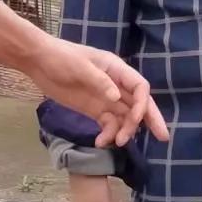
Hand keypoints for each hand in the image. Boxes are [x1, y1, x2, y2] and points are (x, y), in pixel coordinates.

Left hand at [29, 36, 170, 148]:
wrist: (39, 61)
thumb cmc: (60, 57)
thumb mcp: (79, 67)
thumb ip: (99, 81)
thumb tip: (116, 97)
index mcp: (116, 69)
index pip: (140, 87)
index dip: (143, 103)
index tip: (136, 119)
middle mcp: (116, 84)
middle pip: (138, 103)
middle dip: (150, 119)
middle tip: (163, 137)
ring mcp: (105, 98)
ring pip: (124, 117)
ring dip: (124, 130)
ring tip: (116, 143)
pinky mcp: (94, 109)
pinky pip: (108, 124)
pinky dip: (108, 134)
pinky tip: (100, 142)